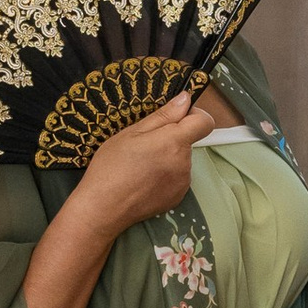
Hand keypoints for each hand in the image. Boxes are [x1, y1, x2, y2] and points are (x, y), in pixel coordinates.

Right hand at [73, 93, 209, 237]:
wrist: (103, 208)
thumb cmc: (111, 167)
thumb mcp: (132, 133)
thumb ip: (164, 115)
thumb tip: (186, 99)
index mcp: (175, 142)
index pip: (204, 122)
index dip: (193, 115)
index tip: (176, 117)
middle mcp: (185, 162)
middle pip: (188, 141)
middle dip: (171, 138)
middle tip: (143, 145)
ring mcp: (183, 182)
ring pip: (181, 159)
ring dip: (168, 158)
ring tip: (141, 165)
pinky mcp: (178, 197)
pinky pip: (177, 177)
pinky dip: (165, 175)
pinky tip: (144, 180)